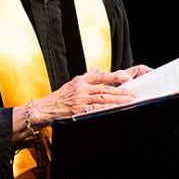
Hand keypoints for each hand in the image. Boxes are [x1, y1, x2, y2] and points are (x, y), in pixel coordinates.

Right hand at [27, 65, 147, 124]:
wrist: (45, 108)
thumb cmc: (59, 97)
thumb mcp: (72, 84)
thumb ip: (87, 76)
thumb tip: (97, 68)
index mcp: (80, 80)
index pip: (101, 76)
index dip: (115, 77)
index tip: (126, 78)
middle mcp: (81, 89)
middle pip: (105, 89)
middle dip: (121, 91)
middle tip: (133, 93)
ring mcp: (80, 100)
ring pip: (102, 99)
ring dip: (117, 100)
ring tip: (129, 101)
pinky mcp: (78, 111)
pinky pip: (95, 109)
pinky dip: (105, 109)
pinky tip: (114, 109)